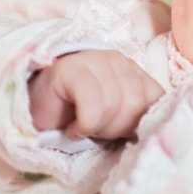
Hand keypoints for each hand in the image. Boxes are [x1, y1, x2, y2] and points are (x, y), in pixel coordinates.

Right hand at [28, 50, 164, 140]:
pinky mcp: (70, 69)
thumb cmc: (79, 118)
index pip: (157, 99)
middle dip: (116, 128)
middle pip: (135, 103)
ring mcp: (93, 60)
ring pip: (114, 103)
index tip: (120, 133)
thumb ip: (139, 116)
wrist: (35, 114)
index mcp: (134, 71)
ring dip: (97, 127)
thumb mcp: (117, 119)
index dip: (140, 124)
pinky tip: (73, 128)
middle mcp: (118, 60)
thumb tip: (158, 130)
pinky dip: (84, 124)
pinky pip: (91, 102)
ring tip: (83, 128)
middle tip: (96, 130)